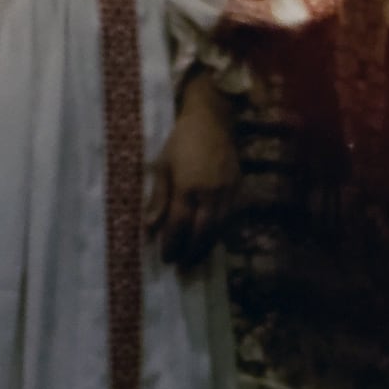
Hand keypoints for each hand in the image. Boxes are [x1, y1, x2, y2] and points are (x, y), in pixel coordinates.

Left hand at [145, 74, 238, 268]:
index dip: (172, 243)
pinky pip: (231, 219)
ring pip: (220, 229)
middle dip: (191, 252)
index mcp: (187, 186)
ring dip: (207, 247)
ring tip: (195, 259)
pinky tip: (211, 240)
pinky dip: (221, 233)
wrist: (213, 121)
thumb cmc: (181, 141)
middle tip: (181, 267)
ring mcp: (228, 193)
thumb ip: (158, 196)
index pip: (179, 223)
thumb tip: (149, 225)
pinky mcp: (240, 190)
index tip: (165, 258)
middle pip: (202, 232)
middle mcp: (210, 193)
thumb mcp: (162, 165)